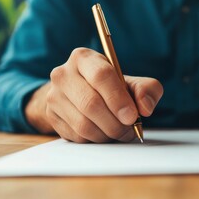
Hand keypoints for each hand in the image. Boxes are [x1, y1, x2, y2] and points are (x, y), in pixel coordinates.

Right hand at [25, 47, 162, 142]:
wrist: (81, 95)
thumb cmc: (111, 87)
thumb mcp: (132, 82)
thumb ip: (147, 90)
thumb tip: (145, 107)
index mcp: (84, 58)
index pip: (101, 76)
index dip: (118, 99)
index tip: (132, 116)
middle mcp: (63, 74)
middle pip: (91, 103)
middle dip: (116, 123)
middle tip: (129, 130)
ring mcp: (54, 96)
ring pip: (83, 124)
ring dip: (107, 134)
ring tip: (119, 132)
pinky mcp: (51, 116)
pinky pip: (77, 136)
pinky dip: (96, 139)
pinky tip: (104, 132)